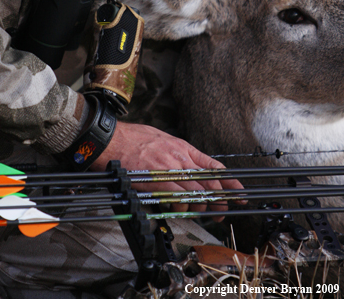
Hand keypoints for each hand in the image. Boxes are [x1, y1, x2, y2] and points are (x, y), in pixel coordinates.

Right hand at [92, 121, 243, 217]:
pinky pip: (179, 198)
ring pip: (197, 192)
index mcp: (182, 147)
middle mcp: (180, 157)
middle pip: (209, 182)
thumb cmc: (132, 138)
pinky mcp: (157, 181)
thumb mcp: (161, 138)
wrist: (111, 140)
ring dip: (201, 206)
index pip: (212, 165)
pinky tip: (181, 209)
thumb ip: (175, 152)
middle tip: (223, 210)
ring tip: (200, 212)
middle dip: (220, 199)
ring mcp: (169, 169)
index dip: (228, 181)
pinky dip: (183, 207)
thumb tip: (184, 165)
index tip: (238, 191)